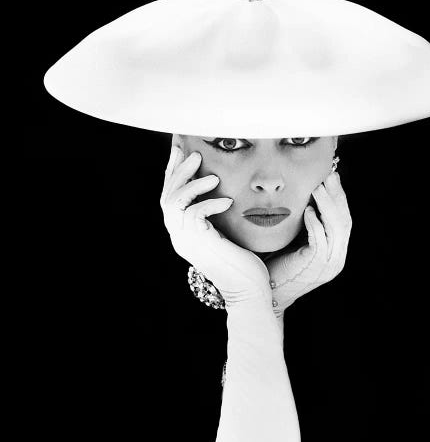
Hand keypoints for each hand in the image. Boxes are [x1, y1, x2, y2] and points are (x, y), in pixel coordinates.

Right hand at [160, 143, 271, 307]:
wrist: (249, 292)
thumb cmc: (245, 264)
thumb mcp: (227, 234)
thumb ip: (218, 216)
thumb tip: (225, 189)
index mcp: (184, 234)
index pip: (171, 198)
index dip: (174, 173)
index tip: (181, 149)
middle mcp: (180, 237)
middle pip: (167, 197)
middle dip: (178, 171)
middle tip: (194, 153)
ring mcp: (187, 241)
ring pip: (174, 203)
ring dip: (191, 184)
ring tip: (212, 175)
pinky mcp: (200, 244)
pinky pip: (195, 214)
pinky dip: (210, 203)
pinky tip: (227, 201)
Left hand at [264, 170, 351, 316]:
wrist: (267, 293)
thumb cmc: (277, 265)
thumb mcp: (296, 240)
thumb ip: (306, 223)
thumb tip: (308, 194)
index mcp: (335, 252)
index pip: (345, 219)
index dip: (339, 197)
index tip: (331, 177)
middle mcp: (337, 259)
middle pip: (345, 221)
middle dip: (337, 196)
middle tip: (329, 176)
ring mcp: (329, 264)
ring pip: (337, 229)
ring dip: (328, 205)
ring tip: (318, 188)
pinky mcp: (315, 266)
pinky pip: (320, 240)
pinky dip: (316, 223)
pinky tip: (308, 210)